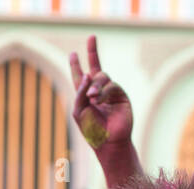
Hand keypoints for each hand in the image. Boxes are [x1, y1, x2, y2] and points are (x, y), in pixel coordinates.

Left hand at [69, 36, 132, 153]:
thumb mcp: (79, 110)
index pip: (80, 77)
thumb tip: (88, 74)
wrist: (107, 141)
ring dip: (95, 86)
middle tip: (91, 41)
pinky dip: (103, 92)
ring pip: (102, 76)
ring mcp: (110, 93)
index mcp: (85, 96)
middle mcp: (98, 92)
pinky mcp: (120, 96)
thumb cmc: (91, 129)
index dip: (76, 65)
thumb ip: (80, 92)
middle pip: (95, 67)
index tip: (72, 53)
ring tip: (91, 97)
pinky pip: (112, 86)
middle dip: (93, 52)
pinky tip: (98, 101)